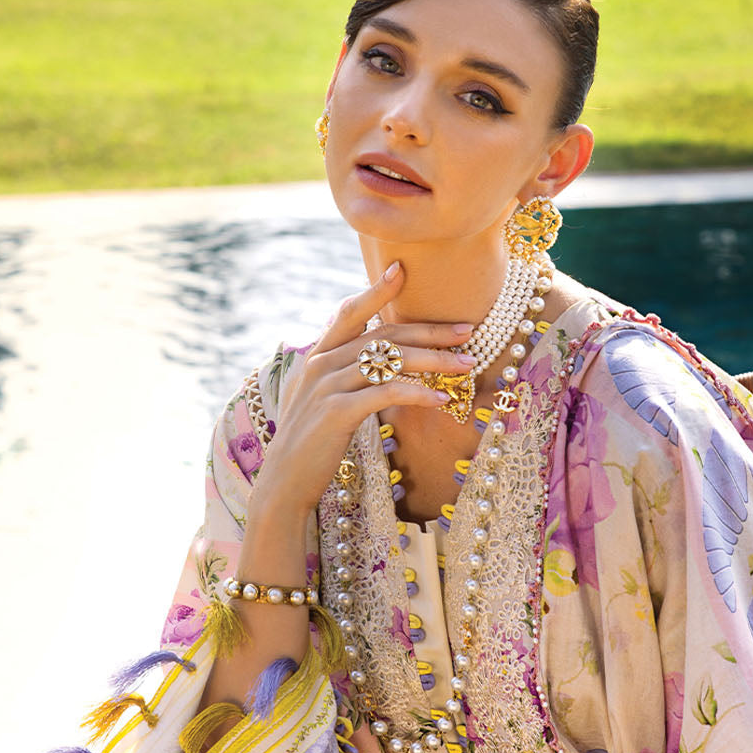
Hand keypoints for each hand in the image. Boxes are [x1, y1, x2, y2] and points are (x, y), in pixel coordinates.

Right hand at [248, 262, 475, 524]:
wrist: (285, 481)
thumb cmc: (311, 445)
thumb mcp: (321, 401)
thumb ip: (340, 375)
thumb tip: (371, 362)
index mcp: (317, 357)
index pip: (350, 313)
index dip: (376, 291)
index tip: (402, 271)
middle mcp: (320, 364)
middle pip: (384, 336)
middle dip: (430, 331)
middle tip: (467, 331)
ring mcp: (327, 386)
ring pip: (390, 361)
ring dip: (435, 361)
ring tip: (467, 365)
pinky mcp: (337, 412)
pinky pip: (386, 393)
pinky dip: (418, 393)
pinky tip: (441, 399)